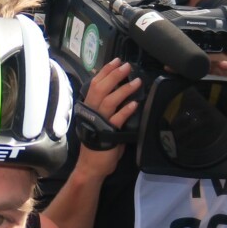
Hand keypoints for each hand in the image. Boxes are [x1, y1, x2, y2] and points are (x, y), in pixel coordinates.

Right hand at [77, 59, 141, 178]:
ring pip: (109, 101)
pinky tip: (134, 104)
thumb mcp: (101, 121)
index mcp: (89, 107)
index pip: (95, 84)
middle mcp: (91, 112)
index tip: (117, 61)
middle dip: (114, 75)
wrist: (92, 166)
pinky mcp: (107, 134)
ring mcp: (98, 122)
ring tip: (136, 81)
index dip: (106, 71)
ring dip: (123, 90)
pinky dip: (125, 110)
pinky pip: (116, 119)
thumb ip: (107, 107)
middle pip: (101, 88)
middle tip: (127, 66)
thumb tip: (118, 90)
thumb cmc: (98, 143)